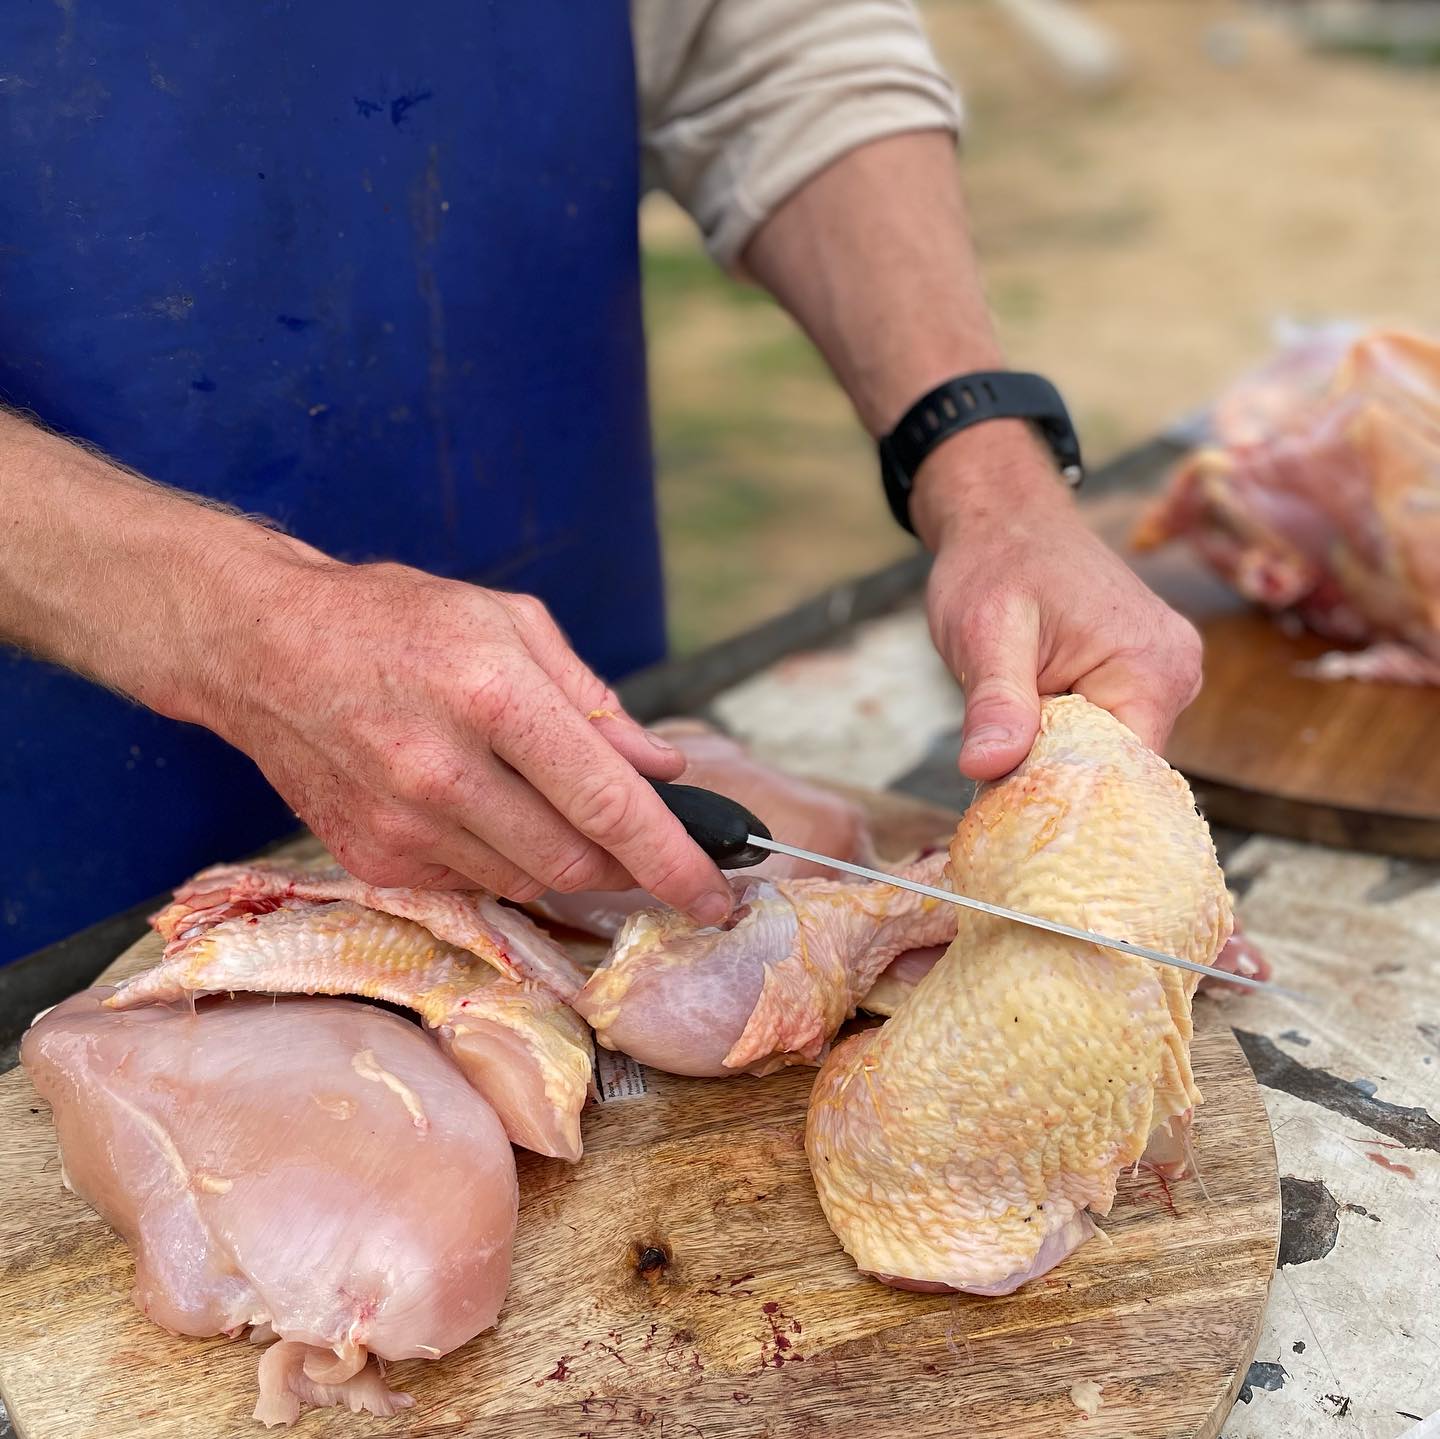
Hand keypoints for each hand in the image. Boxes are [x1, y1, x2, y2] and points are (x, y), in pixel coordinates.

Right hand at [185, 557, 734, 922]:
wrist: (259, 648)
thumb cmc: (395, 620)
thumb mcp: (509, 624)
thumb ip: (595, 702)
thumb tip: (663, 767)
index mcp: (492, 696)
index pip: (608, 805)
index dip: (675, 861)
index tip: (718, 894)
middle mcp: (444, 772)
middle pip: (575, 863)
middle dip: (629, 868)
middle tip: (648, 848)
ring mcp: (402, 826)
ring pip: (528, 882)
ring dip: (568, 862)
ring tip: (555, 808)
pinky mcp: (374, 860)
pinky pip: (474, 883)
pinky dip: (505, 859)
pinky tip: (487, 811)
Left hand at [913, 425, 1202, 779]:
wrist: (1005, 518)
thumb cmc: (997, 563)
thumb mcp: (984, 633)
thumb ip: (994, 702)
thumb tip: (987, 768)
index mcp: (1152, 666)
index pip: (1127, 775)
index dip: (1071, 804)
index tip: (1016, 825)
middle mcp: (1176, 675)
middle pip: (1121, 773)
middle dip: (1059, 787)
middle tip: (995, 799)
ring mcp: (1165, 677)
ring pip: (1111, 758)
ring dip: (1058, 765)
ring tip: (1006, 757)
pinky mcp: (1142, 680)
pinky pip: (1107, 734)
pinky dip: (1063, 746)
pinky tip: (1025, 739)